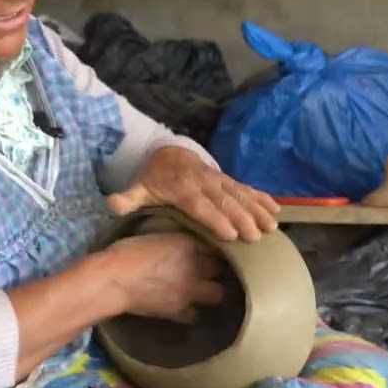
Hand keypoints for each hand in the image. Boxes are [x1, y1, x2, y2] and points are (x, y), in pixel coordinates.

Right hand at [104, 232, 224, 322]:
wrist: (113, 280)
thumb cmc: (127, 252)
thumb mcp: (155, 235)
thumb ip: (175, 241)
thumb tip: (183, 245)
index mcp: (187, 244)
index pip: (214, 245)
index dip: (212, 248)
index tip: (211, 250)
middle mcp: (195, 266)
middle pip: (220, 269)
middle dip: (218, 269)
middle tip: (211, 269)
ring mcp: (189, 291)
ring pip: (217, 293)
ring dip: (213, 291)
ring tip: (206, 290)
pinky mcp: (178, 311)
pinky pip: (194, 315)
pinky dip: (193, 312)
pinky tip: (188, 308)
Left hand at [106, 146, 279, 241]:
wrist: (170, 152)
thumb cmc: (155, 179)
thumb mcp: (140, 188)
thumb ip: (129, 198)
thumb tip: (111, 204)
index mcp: (182, 189)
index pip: (200, 205)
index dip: (214, 219)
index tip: (229, 234)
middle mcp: (204, 183)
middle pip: (225, 202)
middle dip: (242, 218)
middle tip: (256, 236)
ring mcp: (219, 180)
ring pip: (240, 195)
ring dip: (257, 209)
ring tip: (271, 226)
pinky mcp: (229, 180)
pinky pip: (247, 188)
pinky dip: (262, 198)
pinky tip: (276, 210)